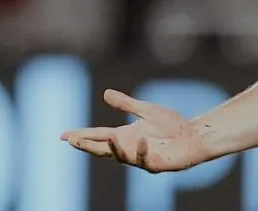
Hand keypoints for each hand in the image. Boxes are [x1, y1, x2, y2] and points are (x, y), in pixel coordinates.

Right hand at [60, 89, 212, 172]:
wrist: (195, 136)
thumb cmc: (172, 125)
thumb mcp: (147, 110)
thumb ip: (127, 104)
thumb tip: (106, 93)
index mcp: (124, 136)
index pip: (97, 136)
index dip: (81, 136)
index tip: (62, 135)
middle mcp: (129, 148)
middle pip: (103, 150)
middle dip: (87, 146)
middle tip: (73, 140)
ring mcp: (142, 158)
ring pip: (122, 157)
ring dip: (114, 149)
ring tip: (109, 137)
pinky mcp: (157, 164)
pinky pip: (146, 161)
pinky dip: (142, 152)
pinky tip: (142, 141)